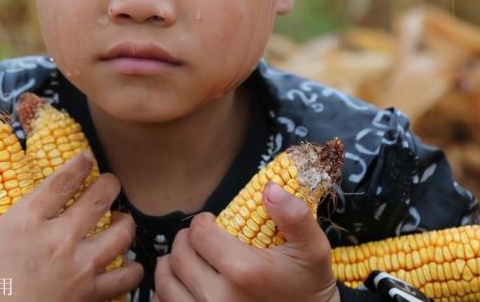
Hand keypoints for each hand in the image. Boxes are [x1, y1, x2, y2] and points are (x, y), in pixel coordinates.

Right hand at [0, 152, 142, 301]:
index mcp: (26, 220)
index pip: (62, 181)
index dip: (79, 164)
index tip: (86, 158)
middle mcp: (59, 237)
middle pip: (99, 197)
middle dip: (109, 185)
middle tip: (110, 183)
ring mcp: (79, 267)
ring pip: (121, 233)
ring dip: (125, 223)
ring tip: (122, 220)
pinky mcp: (90, 295)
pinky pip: (124, 278)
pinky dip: (132, 270)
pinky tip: (130, 266)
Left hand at [153, 182, 339, 301]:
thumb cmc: (308, 285)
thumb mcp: (313, 248)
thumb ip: (295, 216)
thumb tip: (270, 188)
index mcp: (244, 272)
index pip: (199, 233)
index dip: (203, 222)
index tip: (212, 223)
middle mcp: (219, 298)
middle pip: (179, 256)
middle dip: (187, 241)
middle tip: (202, 239)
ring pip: (166, 281)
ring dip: (173, 265)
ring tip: (190, 259)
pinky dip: (168, 292)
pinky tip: (185, 285)